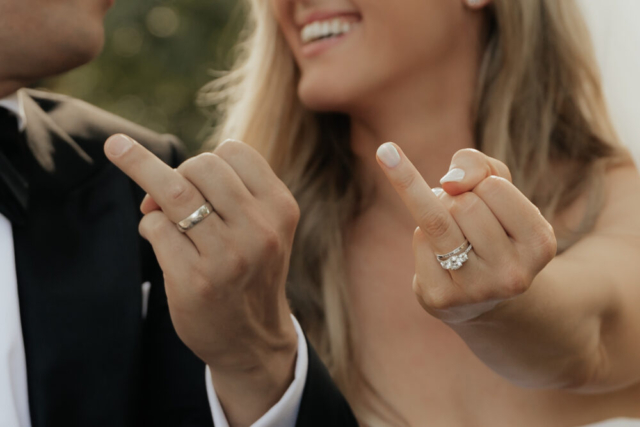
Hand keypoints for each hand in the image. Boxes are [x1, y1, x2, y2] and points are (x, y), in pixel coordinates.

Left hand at [104, 135, 298, 371]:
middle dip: (179, 173)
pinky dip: (150, 227)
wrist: (253, 340)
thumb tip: (152, 186)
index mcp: (280, 208)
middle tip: (177, 200)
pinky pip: (155, 226)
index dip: (211, 159)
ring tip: (130, 174)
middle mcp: (259, 229)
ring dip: (144, 176)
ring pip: (171, 189)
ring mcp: (227, 256)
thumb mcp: (260, 228)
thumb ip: (224, 196)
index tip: (201, 180)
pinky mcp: (194, 280)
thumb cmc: (249, 272)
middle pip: (201, 164)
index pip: (235, 151)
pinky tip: (162, 244)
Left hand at [376, 144, 556, 323]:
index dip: (478, 184)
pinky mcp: (441, 297)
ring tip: (452, 233)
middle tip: (464, 222)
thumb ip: (476, 164)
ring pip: (437, 220)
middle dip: (455, 200)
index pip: (493, 186)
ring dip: (436, 212)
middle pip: (464, 205)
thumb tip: (451, 181)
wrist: (476, 292)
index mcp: (540, 244)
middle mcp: (514, 273)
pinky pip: (419, 240)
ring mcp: (477, 290)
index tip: (482, 199)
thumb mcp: (494, 186)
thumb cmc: (488, 226)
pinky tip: (438, 257)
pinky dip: (421, 236)